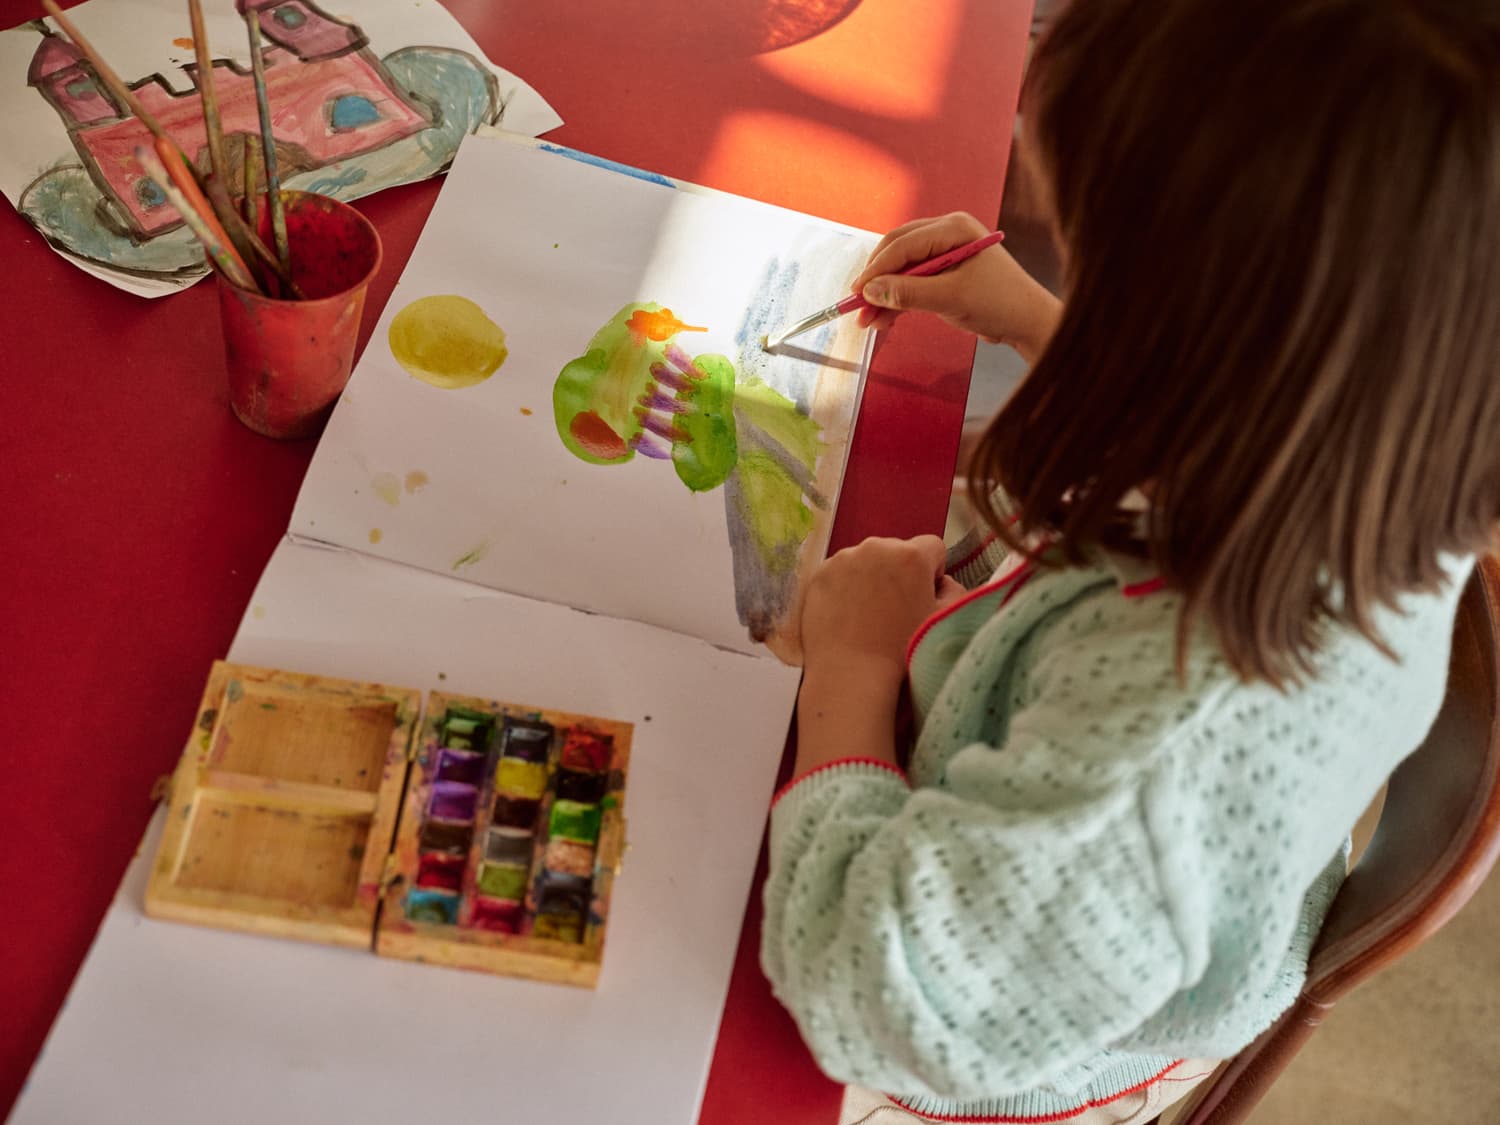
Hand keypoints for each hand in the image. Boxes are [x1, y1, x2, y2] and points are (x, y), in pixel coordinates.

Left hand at [799, 535, 966, 689]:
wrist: (850, 675)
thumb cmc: (902, 652)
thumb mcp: (943, 621)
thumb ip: (955, 592)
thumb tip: (943, 582)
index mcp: (912, 555)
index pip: (933, 547)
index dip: (933, 572)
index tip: (924, 596)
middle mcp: (876, 547)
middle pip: (897, 551)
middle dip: (899, 573)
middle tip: (895, 609)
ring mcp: (843, 558)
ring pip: (866, 560)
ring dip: (871, 578)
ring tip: (869, 615)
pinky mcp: (819, 574)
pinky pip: (840, 572)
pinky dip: (845, 587)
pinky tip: (848, 616)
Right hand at [850, 212, 1061, 363]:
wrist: (1028, 322)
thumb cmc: (1000, 303)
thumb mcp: (951, 298)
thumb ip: (909, 293)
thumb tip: (871, 291)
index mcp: (953, 228)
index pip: (904, 245)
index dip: (877, 270)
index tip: (857, 292)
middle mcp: (947, 234)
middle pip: (898, 251)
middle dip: (877, 280)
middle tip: (857, 305)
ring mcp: (945, 253)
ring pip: (902, 269)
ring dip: (884, 294)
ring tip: (867, 320)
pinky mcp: (944, 274)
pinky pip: (912, 283)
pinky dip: (897, 300)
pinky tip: (882, 319)